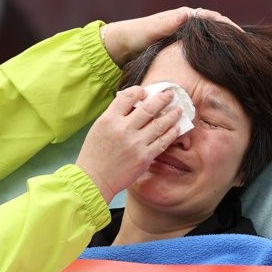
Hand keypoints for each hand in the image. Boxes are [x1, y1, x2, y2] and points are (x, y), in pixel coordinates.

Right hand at [75, 86, 180, 202]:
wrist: (93, 180)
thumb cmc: (94, 155)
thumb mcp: (98, 128)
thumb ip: (115, 116)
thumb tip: (134, 105)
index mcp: (109, 119)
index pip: (128, 96)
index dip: (139, 91)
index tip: (145, 92)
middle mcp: (123, 129)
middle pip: (149, 108)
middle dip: (163, 99)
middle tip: (170, 95)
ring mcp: (135, 143)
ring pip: (159, 124)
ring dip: (172, 115)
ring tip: (178, 110)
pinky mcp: (144, 157)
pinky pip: (162, 142)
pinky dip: (171, 133)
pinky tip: (176, 128)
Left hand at [100, 7, 238, 66]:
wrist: (120, 46)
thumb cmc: (134, 36)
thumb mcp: (150, 29)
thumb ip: (167, 23)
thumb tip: (187, 15)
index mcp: (182, 18)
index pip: (212, 18)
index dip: (227, 26)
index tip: (239, 35)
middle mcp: (186, 25)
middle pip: (216, 29)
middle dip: (231, 37)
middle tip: (247, 49)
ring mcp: (185, 38)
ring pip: (211, 42)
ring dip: (224, 48)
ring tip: (240, 60)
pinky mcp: (181, 50)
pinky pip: (202, 52)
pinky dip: (213, 58)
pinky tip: (220, 69)